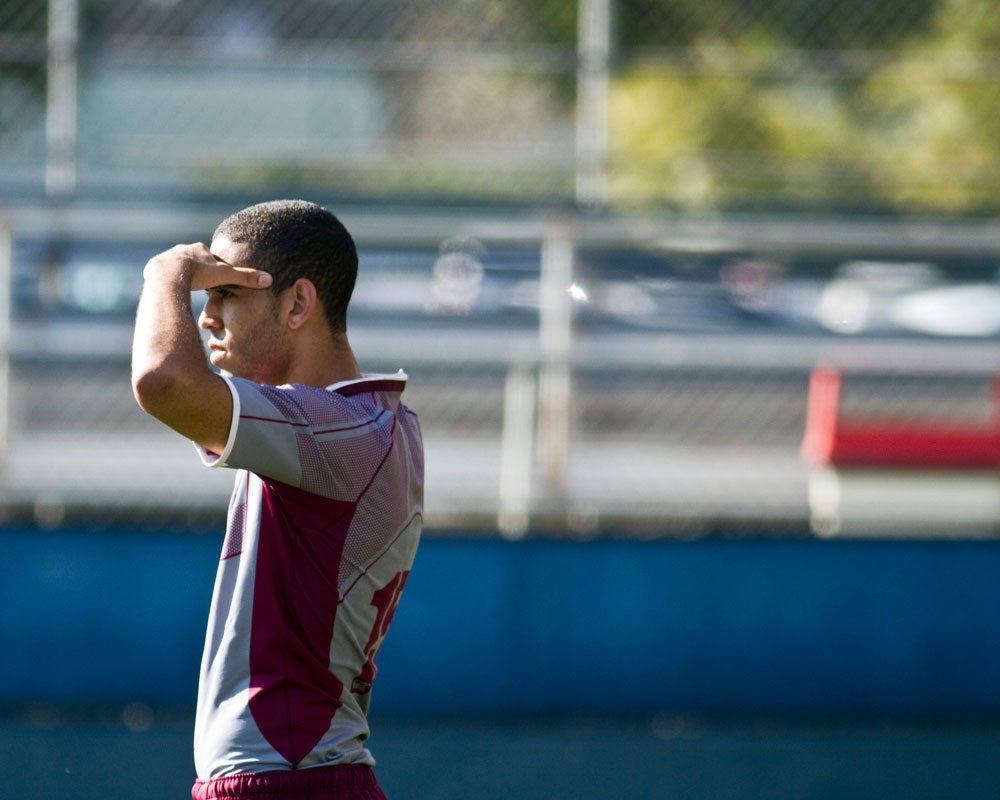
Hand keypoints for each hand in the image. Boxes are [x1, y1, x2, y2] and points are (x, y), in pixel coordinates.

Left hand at [144, 243, 271, 290]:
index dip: (214, 269)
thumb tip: (269, 280)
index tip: (215, 279)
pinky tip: (171, 289)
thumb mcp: (225, 276)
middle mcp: (182, 249)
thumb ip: (245, 278)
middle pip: (193, 261)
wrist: (169, 275)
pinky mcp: (154, 267)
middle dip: (197, 271)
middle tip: (200, 283)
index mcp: (200, 249)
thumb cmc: (198, 274)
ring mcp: (167, 257)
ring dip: (182, 276)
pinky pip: (163, 275)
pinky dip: (168, 281)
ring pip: (177, 267)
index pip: (210, 259)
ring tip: (186, 288)